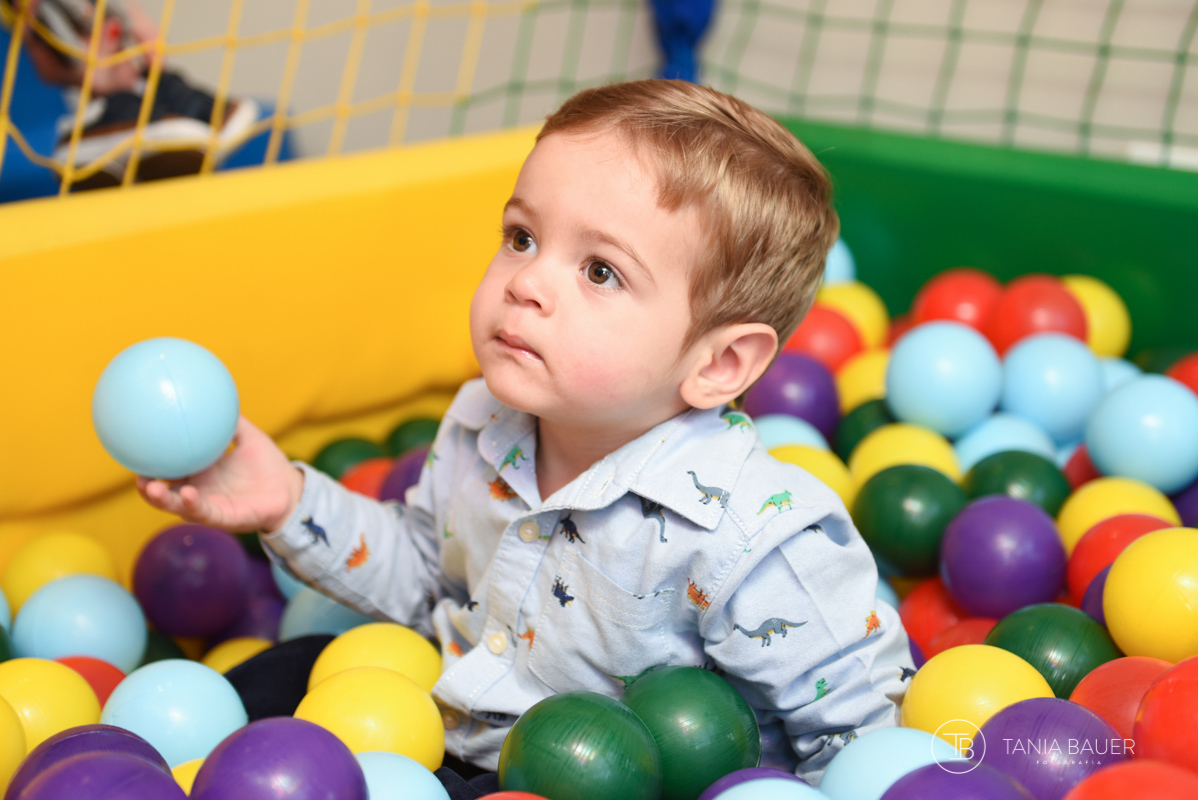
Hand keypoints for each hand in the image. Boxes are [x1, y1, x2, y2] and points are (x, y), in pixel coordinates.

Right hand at [137, 415, 303, 532]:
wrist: (290, 490)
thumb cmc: (268, 465)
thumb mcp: (249, 437)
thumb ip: (232, 420)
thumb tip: (217, 394)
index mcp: (199, 473)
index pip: (167, 469)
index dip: (149, 463)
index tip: (134, 449)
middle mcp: (198, 490)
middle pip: (163, 491)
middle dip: (145, 486)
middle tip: (134, 473)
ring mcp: (208, 506)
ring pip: (177, 505)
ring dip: (161, 499)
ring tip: (150, 487)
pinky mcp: (223, 518)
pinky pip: (204, 513)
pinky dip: (193, 505)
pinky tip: (187, 493)